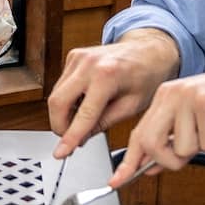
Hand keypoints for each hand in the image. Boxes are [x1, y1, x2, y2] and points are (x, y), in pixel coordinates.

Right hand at [48, 29, 180, 158]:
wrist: (148, 50)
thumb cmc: (146, 76)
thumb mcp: (132, 106)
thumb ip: (104, 123)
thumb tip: (81, 138)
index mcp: (107, 75)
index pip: (82, 114)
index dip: (70, 137)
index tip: (60, 153)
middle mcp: (88, 63)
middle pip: (57, 102)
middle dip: (60, 126)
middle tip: (72, 139)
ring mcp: (78, 57)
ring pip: (55, 94)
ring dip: (63, 114)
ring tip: (83, 121)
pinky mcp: (73, 56)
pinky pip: (61, 85)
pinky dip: (67, 101)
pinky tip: (83, 105)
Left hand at [109, 62, 204, 187]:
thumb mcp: (198, 125)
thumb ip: (173, 143)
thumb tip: (149, 168)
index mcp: (164, 98)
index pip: (139, 134)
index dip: (129, 162)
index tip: (116, 181)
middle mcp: (171, 95)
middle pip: (151, 144)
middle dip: (171, 160)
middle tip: (194, 150)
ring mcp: (187, 98)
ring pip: (183, 149)